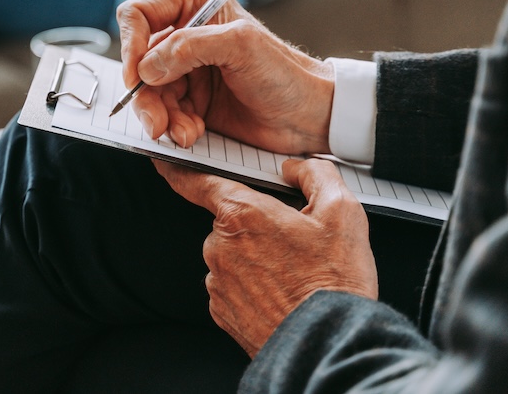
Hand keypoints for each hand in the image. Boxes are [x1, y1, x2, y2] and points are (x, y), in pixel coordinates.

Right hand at [116, 0, 333, 155]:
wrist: (309, 118)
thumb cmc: (285, 74)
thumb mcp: (241, 46)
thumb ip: (190, 46)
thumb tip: (147, 66)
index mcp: (195, 8)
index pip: (140, 15)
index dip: (131, 44)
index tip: (136, 76)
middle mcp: (186, 37)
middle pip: (138, 62)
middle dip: (145, 95)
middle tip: (157, 121)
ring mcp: (186, 72)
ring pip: (148, 93)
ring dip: (161, 117)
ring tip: (185, 133)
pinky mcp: (191, 103)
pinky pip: (164, 114)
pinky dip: (173, 128)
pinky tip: (192, 134)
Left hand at [154, 157, 377, 356]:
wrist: (328, 345)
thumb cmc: (334, 281)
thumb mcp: (342, 211)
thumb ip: (315, 175)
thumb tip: (295, 169)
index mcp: (242, 214)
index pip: (197, 182)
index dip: (179, 170)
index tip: (165, 163)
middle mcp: (220, 246)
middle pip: (230, 222)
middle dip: (256, 227)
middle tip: (294, 244)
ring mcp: (218, 282)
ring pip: (232, 256)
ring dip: (256, 259)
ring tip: (294, 276)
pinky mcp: (221, 312)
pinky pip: (232, 287)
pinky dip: (253, 288)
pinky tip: (281, 296)